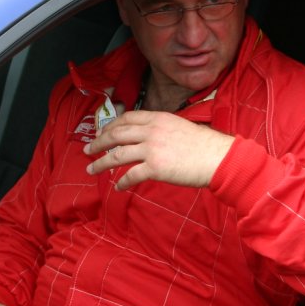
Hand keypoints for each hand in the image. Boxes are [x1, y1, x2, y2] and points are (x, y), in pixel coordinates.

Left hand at [84, 110, 234, 190]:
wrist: (217, 157)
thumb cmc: (204, 145)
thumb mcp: (179, 126)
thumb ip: (161, 129)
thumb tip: (147, 138)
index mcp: (158, 118)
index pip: (127, 118)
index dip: (110, 126)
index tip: (102, 133)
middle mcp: (151, 131)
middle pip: (116, 134)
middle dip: (98, 143)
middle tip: (87, 150)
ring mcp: (152, 149)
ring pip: (117, 155)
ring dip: (101, 163)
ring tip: (91, 169)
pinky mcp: (155, 167)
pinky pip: (131, 175)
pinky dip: (122, 182)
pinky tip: (117, 187)